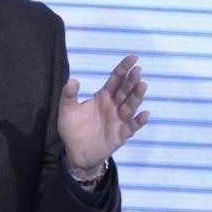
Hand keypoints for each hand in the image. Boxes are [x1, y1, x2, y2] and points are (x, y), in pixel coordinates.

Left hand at [58, 53, 149, 175]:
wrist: (76, 153)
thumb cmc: (73, 129)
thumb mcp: (67, 111)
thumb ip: (69, 96)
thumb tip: (72, 80)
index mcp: (103, 97)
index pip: (116, 79)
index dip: (124, 68)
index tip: (133, 57)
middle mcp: (114, 106)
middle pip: (125, 91)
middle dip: (131, 80)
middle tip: (137, 70)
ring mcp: (119, 120)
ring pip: (130, 106)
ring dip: (137, 96)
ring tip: (142, 85)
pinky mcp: (121, 135)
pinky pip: (132, 127)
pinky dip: (138, 121)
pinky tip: (144, 114)